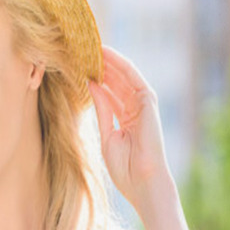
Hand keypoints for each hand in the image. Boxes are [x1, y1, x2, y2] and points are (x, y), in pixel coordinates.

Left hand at [87, 45, 172, 215]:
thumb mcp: (106, 135)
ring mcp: (143, 105)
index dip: (97, 78)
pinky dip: (121, 66)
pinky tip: (107, 56)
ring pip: (125, 76)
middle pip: (117, 81)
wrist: (143, 182)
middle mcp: (136, 109)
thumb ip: (102, 110)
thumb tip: (91, 86)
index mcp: (126, 119)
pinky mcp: (149, 103)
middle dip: (101, 66)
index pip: (111, 93)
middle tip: (83, 51)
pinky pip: (134, 79)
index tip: (80, 67)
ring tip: (92, 48)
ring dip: (110, 61)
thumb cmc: (125, 168)